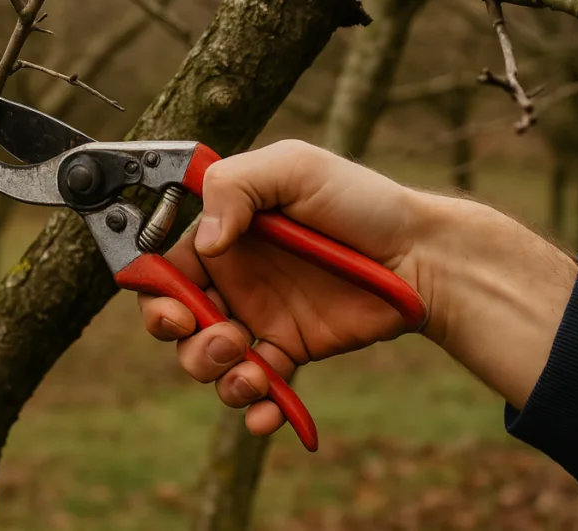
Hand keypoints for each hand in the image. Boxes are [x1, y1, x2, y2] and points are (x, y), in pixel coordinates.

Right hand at [139, 140, 577, 435]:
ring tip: (249, 367)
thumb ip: (234, 187)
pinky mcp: (288, 351)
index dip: (156, 295)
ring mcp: (258, 317)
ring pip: (208, 359)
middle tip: (221, 337)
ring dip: (214, 372)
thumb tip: (203, 241)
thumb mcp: (294, 167)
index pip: (165, 270)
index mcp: (223, 235)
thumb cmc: (360, 201)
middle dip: (182, 339)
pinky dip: (254, 408)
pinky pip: (258, 387)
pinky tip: (267, 411)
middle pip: (176, 321)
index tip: (172, 310)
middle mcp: (232, 278)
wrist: (421, 254)